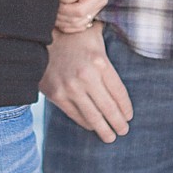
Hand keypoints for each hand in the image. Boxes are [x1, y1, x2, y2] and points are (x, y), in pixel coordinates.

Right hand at [39, 22, 132, 142]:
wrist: (42, 36)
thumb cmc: (76, 36)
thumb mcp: (98, 38)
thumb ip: (112, 52)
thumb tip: (129, 59)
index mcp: (100, 62)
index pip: (119, 93)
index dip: (126, 108)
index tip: (129, 116)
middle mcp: (86, 77)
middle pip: (109, 108)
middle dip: (118, 123)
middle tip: (124, 131)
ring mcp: (70, 88)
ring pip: (93, 117)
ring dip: (104, 130)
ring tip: (110, 136)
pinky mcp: (56, 95)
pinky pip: (75, 115)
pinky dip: (86, 123)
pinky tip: (92, 126)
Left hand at [54, 0, 109, 33]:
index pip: (80, 11)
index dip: (64, 11)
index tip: (53, 4)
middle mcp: (101, 1)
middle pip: (79, 20)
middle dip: (62, 18)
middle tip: (49, 11)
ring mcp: (97, 7)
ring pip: (79, 25)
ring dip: (64, 23)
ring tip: (52, 16)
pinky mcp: (91, 9)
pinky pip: (80, 25)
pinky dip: (68, 26)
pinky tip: (58, 20)